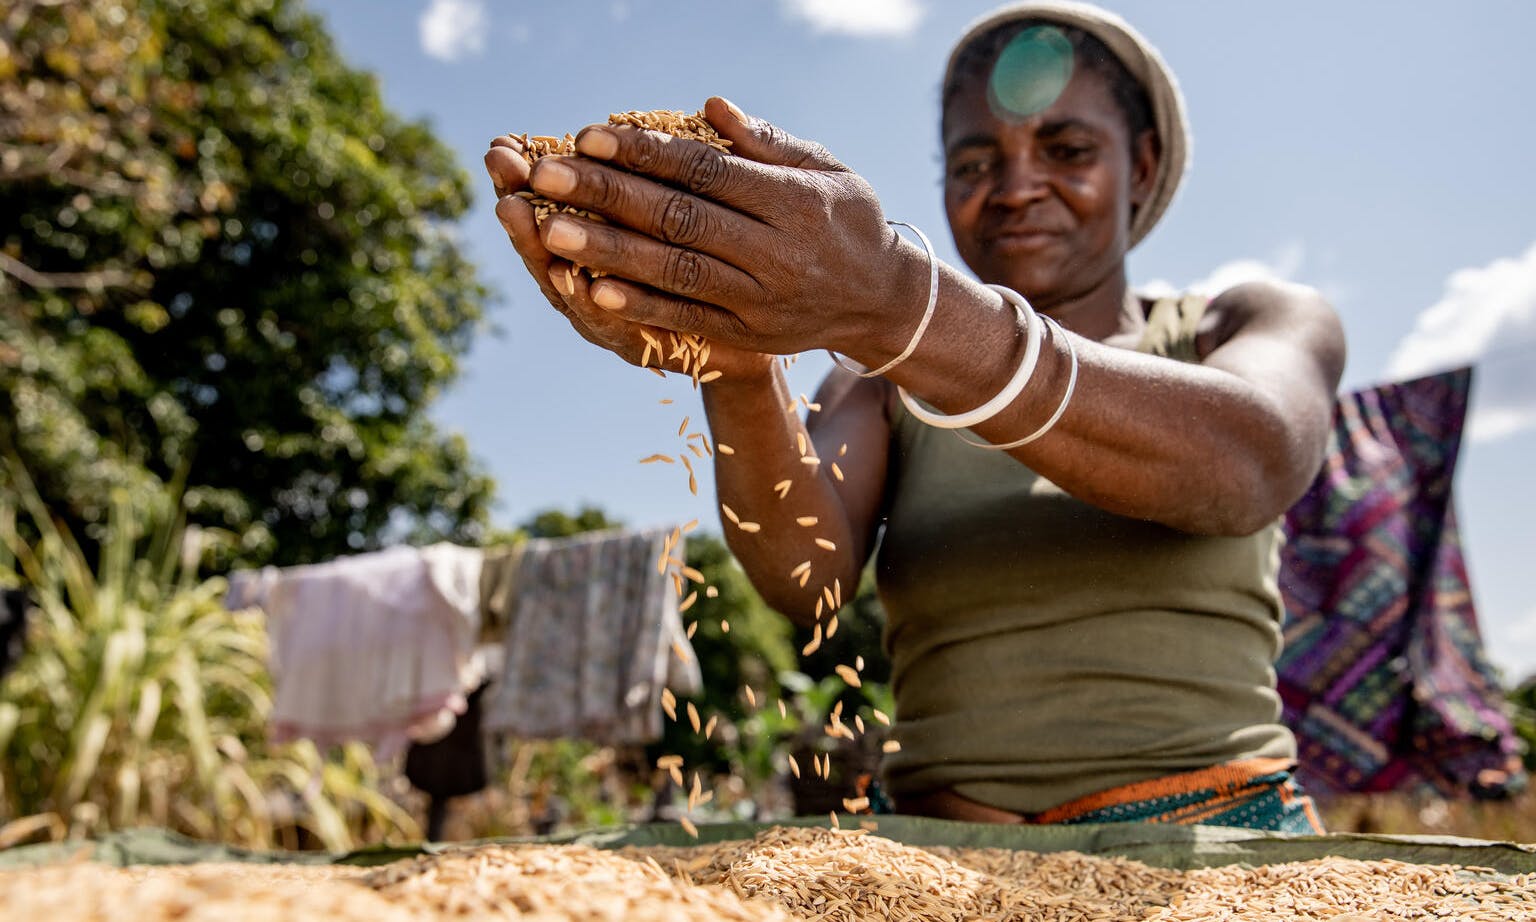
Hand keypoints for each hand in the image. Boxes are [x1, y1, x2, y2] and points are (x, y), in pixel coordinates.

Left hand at [520, 97, 927, 362]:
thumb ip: (766, 142)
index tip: (590, 135)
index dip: (645, 153)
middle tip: (545, 175)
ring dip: (607, 250)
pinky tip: (589, 289)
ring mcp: (759, 300)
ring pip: (673, 270)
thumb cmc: (847, 220)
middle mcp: (776, 252)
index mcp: (792, 201)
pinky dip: (637, 305)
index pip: (706, 172)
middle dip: (607, 195)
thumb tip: (710, 107)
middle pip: (678, 219)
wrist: (884, 302)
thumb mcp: (826, 168)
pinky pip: (684, 318)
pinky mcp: (746, 336)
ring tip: (549, 229)